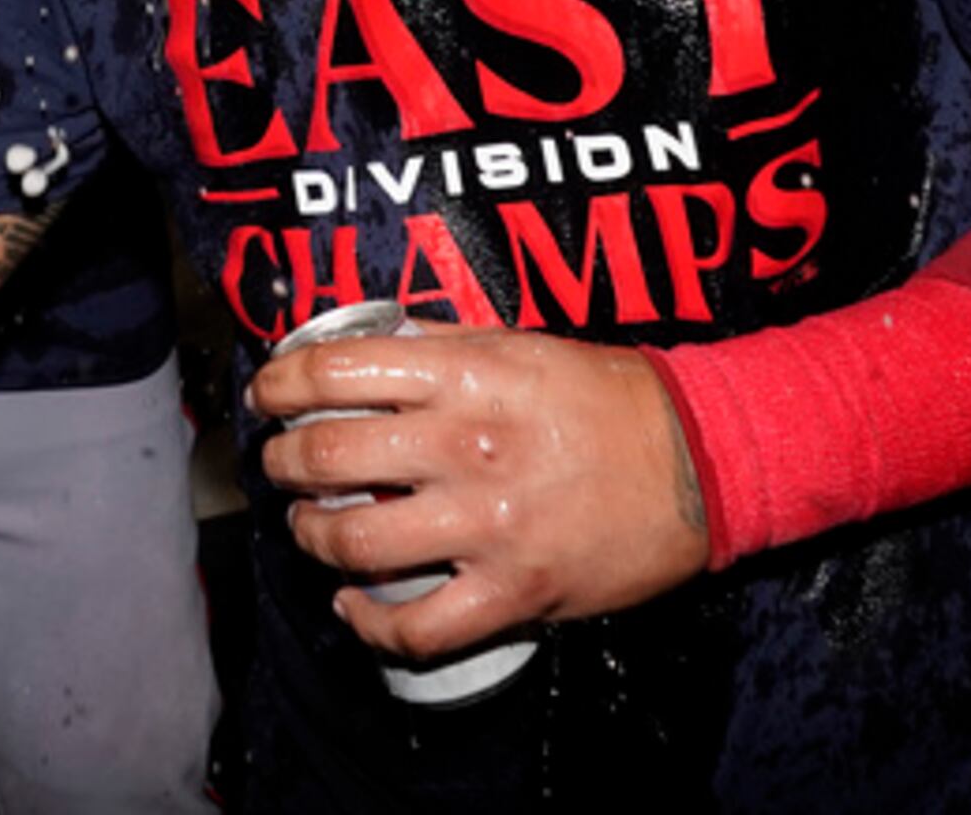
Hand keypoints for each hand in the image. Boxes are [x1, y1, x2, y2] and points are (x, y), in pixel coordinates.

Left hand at [248, 327, 705, 660]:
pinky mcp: (512, 591)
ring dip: (313, 535)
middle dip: (286, 461)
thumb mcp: (525, 344)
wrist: (703, 460)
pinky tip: (354, 603)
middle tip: (284, 463)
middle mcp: (466, 446)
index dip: (280, 383)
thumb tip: (379, 343)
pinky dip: (369, 621)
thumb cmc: (616, 398)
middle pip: (328, 456)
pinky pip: (415, 626)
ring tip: (311, 527)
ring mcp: (487, 524)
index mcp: (467, 376)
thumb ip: (447, 345)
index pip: (335, 371)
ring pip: (354, 541)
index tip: (268, 393)